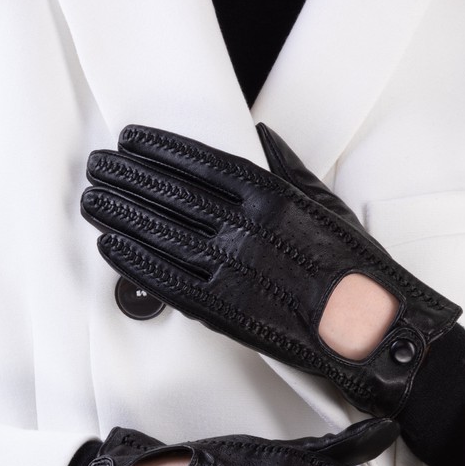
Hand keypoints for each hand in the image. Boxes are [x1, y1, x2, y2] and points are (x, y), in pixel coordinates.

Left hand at [81, 124, 461, 417]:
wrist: (372, 329)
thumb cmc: (356, 270)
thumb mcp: (326, 203)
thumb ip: (287, 167)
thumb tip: (259, 136)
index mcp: (272, 195)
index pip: (200, 162)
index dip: (158, 149)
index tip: (131, 140)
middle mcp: (247, 229)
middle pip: (169, 194)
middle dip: (126, 176)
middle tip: (97, 166)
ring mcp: (232, 270)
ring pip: (160, 235)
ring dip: (119, 214)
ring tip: (93, 200)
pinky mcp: (224, 311)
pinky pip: (167, 281)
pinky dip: (133, 262)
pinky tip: (109, 246)